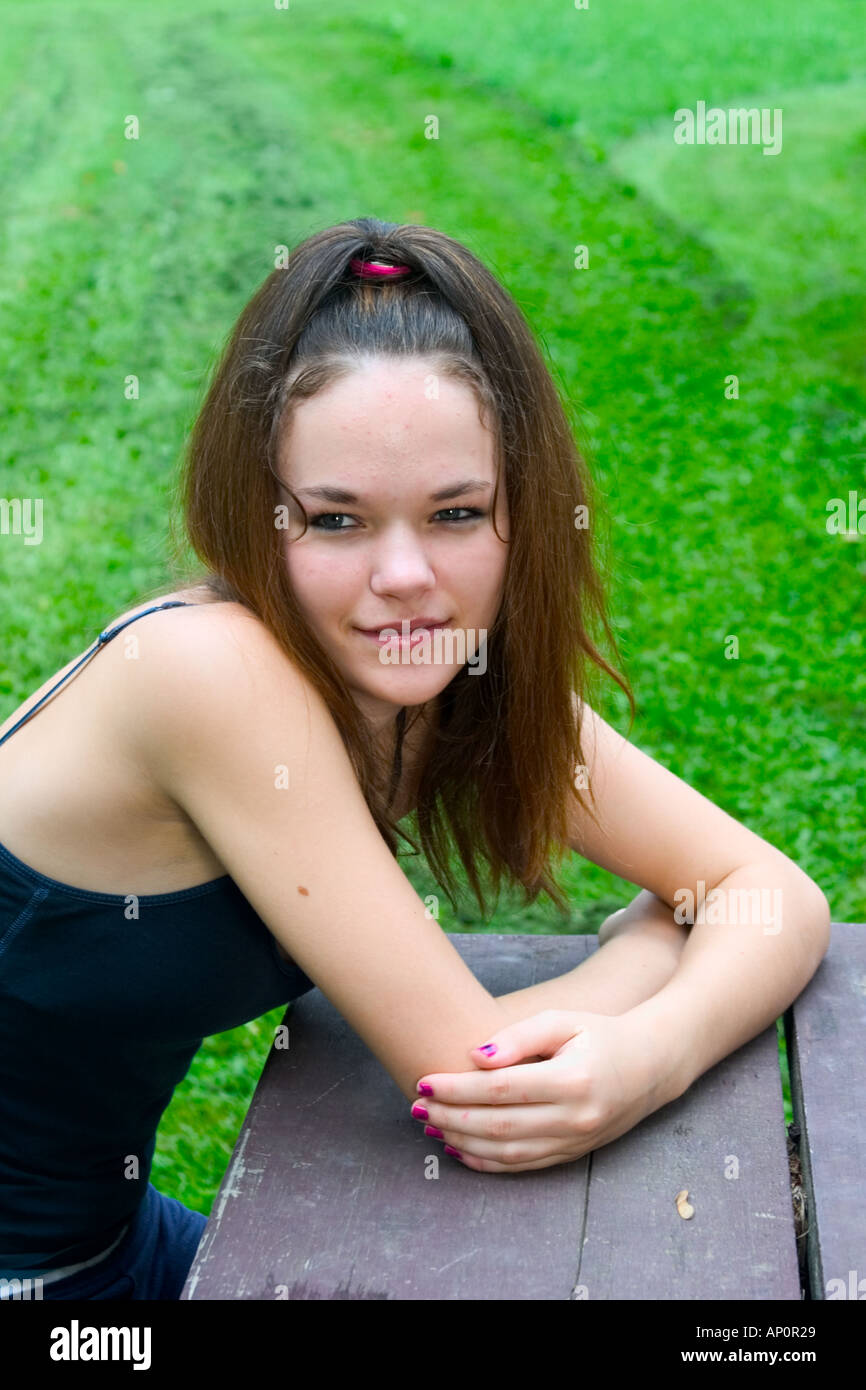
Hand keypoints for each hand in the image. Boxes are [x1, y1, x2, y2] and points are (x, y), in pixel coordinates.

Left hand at [412, 1008, 669, 1172]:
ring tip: (430, 1126)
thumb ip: (519, 1036)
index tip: (425, 1081)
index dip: (458, 1088)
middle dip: (451, 1117)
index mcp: (572, 1079)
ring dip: (463, 1142)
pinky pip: (523, 1165)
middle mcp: (575, 1117)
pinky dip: (487, 1162)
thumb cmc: (599, 1033)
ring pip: (508, 1152)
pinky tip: (459, 1148)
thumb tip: (476, 1056)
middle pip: (499, 1125)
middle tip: (417, 1107)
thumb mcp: (563, 1020)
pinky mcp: (572, 1155)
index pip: (501, 1089)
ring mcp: (575, 1142)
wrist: (649, 1066)